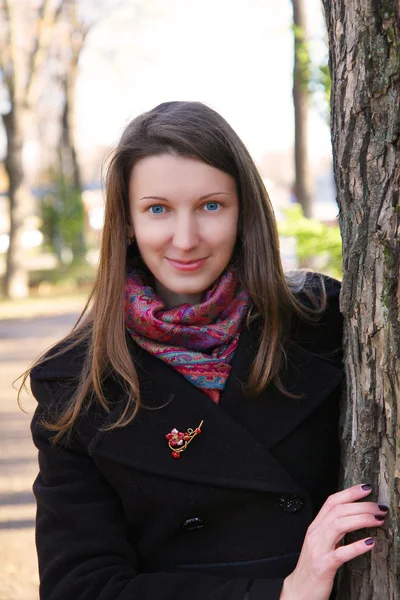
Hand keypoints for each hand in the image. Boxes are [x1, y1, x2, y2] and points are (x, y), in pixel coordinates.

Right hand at [279, 484, 387, 599]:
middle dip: (361, 506)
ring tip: (378, 520)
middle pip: (338, 511)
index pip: (331, 501)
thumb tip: (354, 516)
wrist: (300, 591)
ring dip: (361, 519)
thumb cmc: (313, 567)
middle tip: (379, 507)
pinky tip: (370, 543)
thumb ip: (333, 530)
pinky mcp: (324, 566)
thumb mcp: (321, 543)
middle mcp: (315, 534)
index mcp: (315, 527)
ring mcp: (319, 549)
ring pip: (338, 525)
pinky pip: (341, 553)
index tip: (367, 488)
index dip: (349, 492)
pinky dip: (356, 547)